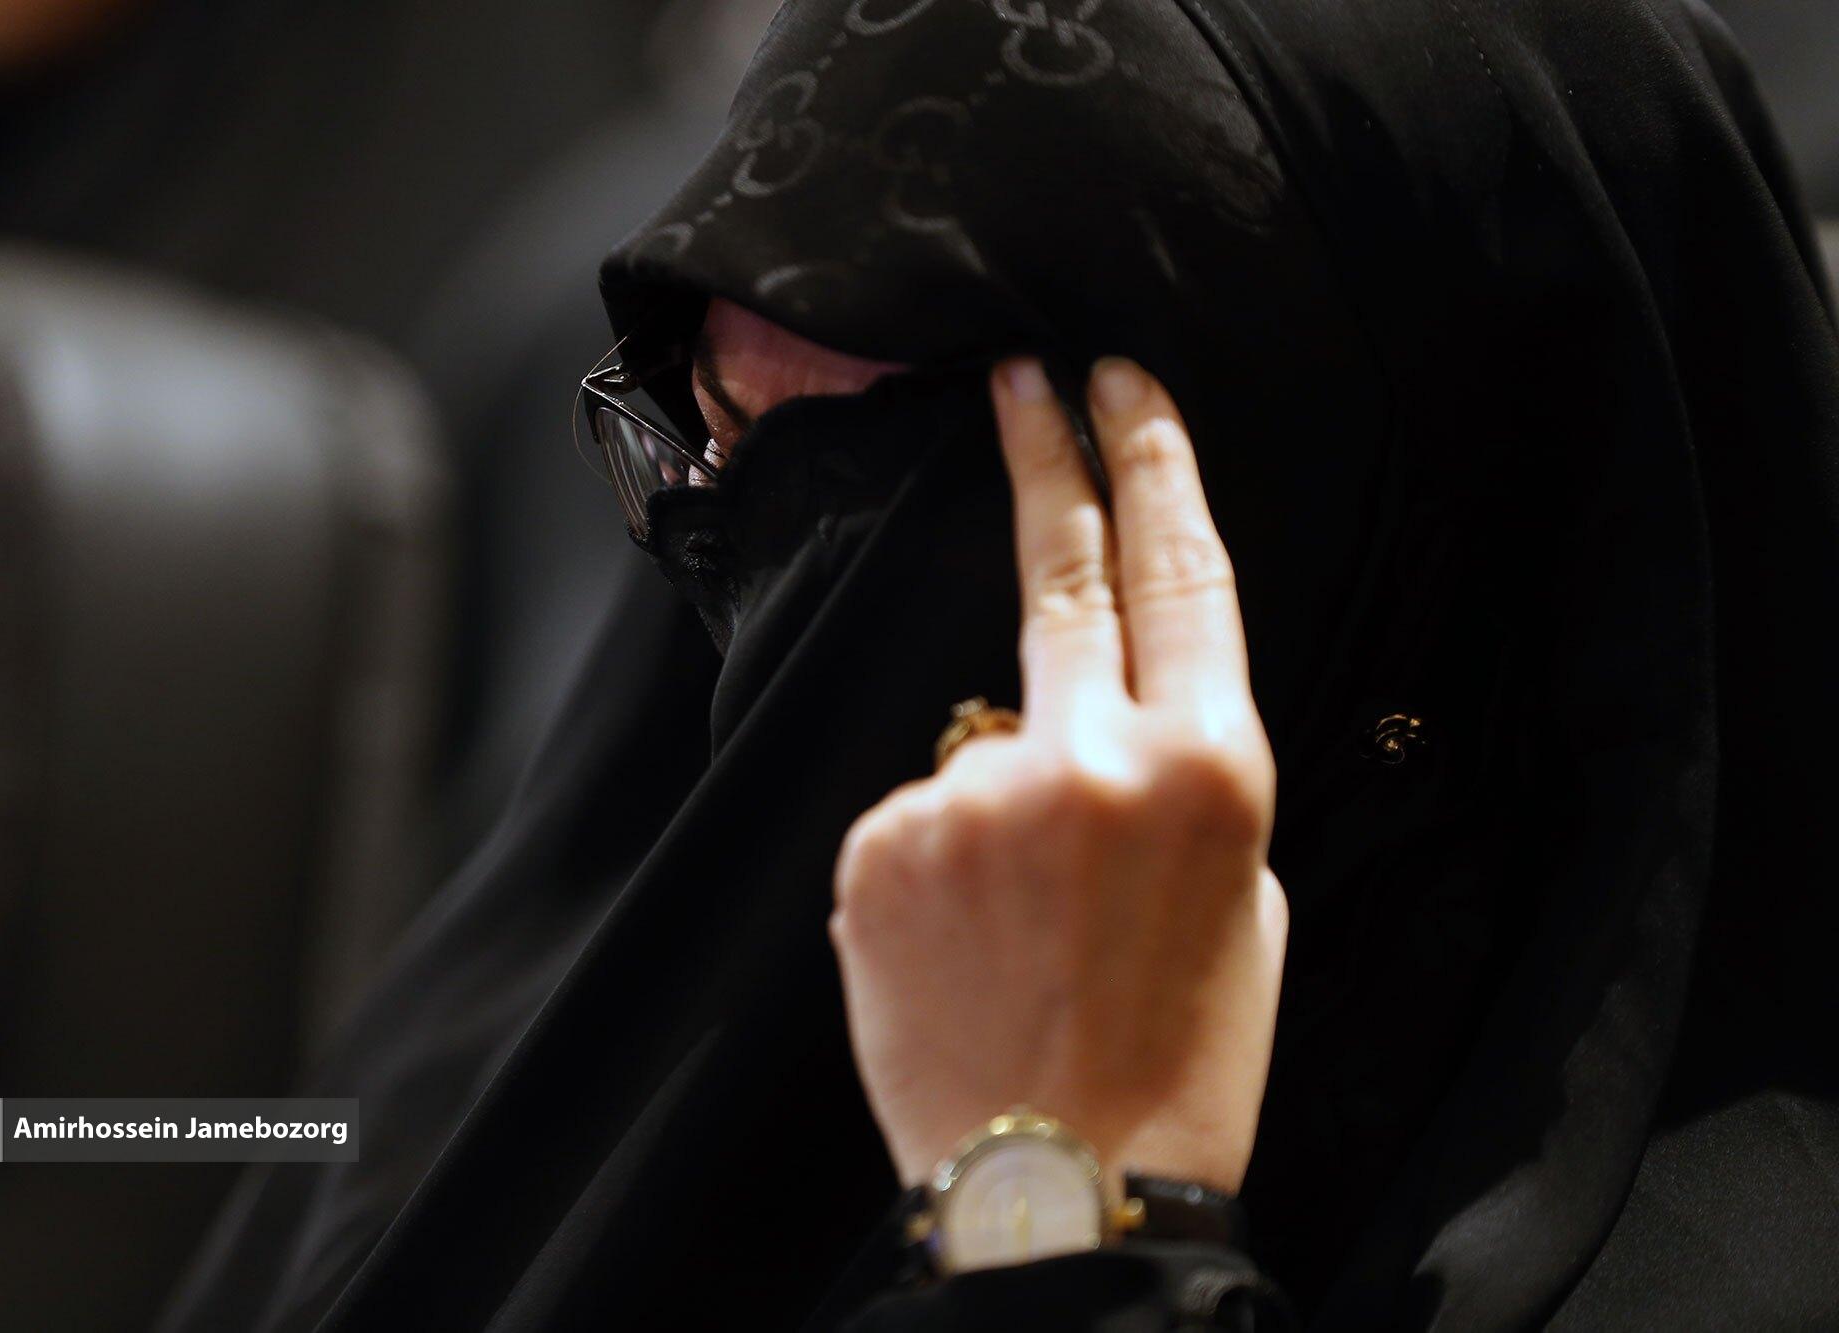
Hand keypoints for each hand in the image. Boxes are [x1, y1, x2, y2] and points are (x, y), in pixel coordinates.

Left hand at [830, 356, 1286, 1193]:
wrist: (1059, 1189)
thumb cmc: (1176, 1059)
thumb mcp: (1246, 905)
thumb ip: (1179, 779)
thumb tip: (1110, 717)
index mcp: (1204, 768)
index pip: (1177, 570)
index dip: (1149, 460)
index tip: (1115, 381)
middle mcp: (1086, 757)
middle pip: (1057, 567)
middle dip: (1038, 454)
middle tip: (1012, 375)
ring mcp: (969, 795)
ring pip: (976, 744)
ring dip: (996, 806)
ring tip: (1020, 933)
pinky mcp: (879, 843)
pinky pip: (913, 817)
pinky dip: (935, 863)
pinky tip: (963, 950)